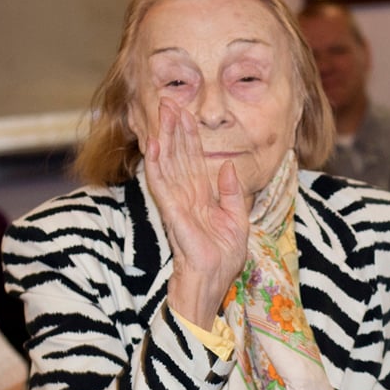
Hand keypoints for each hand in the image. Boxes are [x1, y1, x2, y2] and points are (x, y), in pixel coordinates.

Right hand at [144, 98, 249, 327]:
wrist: (211, 289)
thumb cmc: (222, 264)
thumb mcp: (237, 224)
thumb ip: (231, 194)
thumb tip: (227, 166)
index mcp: (200, 200)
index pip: (193, 161)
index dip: (189, 136)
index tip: (186, 111)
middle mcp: (186, 199)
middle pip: (178, 156)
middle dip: (174, 128)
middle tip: (169, 100)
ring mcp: (177, 207)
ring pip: (168, 165)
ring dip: (164, 138)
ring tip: (161, 112)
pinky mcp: (174, 218)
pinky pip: (162, 187)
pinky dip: (157, 165)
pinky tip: (153, 146)